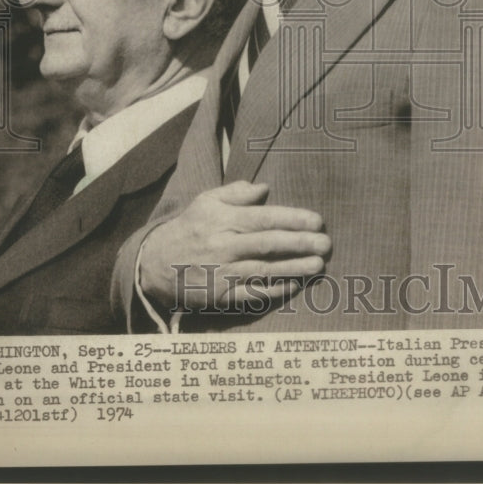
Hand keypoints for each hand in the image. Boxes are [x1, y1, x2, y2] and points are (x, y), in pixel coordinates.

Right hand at [140, 181, 329, 315]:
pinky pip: (251, 294)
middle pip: (268, 244)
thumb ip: (235, 193)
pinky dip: (274, 290)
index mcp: (223, 220)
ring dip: (293, 268)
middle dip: (300, 243)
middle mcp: (224, 246)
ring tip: (318, 265)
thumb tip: (264, 188)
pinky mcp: (220, 295)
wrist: (156, 263)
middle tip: (326, 243)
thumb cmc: (189, 227)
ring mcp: (222, 273)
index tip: (317, 220)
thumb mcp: (206, 201)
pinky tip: (294, 285)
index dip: (292, 219)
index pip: (263, 218)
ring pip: (264, 270)